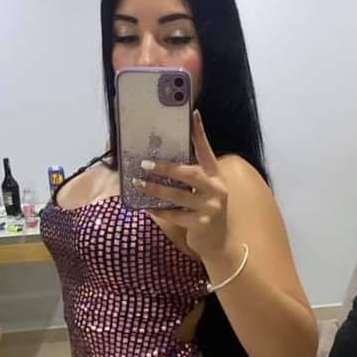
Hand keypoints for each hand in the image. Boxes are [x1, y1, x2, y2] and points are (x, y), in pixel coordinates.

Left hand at [137, 111, 229, 256]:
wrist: (219, 241)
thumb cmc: (206, 210)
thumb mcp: (204, 190)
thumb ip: (190, 177)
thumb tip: (161, 160)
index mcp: (216, 175)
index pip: (206, 150)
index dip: (199, 133)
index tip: (193, 114)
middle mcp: (216, 188)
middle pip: (189, 173)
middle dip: (166, 167)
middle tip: (144, 163)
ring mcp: (210, 207)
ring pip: (178, 194)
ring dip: (155, 189)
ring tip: (138, 183)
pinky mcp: (201, 223)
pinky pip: (175, 214)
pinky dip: (159, 210)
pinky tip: (146, 207)